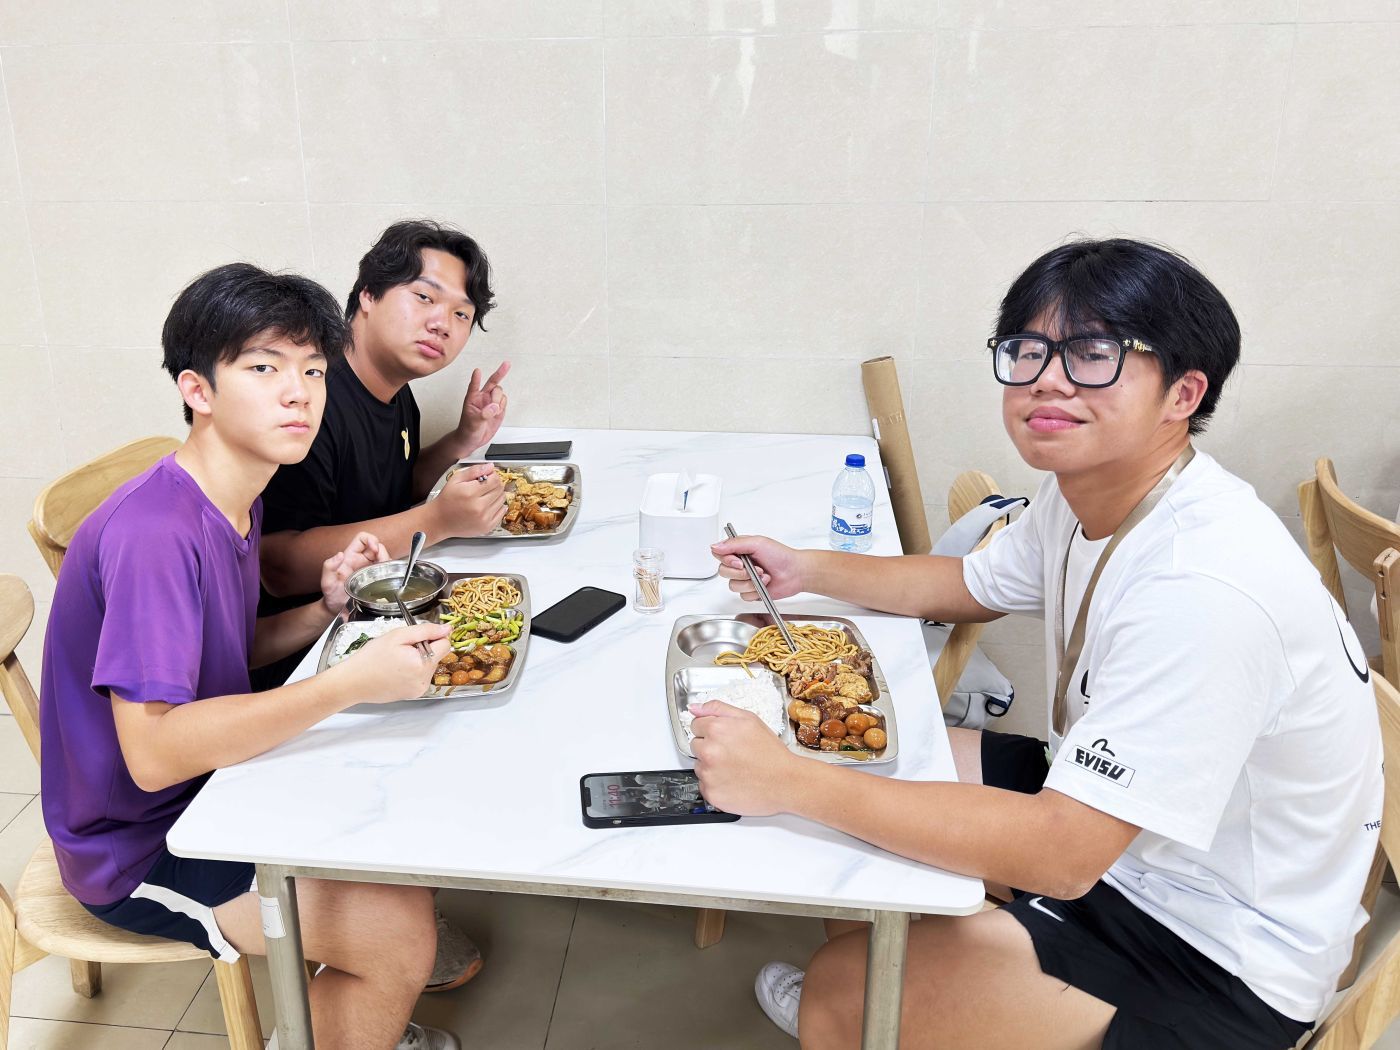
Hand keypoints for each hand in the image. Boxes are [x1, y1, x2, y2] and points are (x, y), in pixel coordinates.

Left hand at [319, 531, 389, 614]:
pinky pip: (387, 570)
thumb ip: (328, 567)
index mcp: (350, 557)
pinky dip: (391, 572)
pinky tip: (387, 579)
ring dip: (387, 563)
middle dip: (382, 552)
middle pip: (377, 547)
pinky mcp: (377, 578)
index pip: (362, 538)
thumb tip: (339, 555)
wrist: (337, 609)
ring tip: (384, 573)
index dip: (370, 539)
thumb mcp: (326, 582)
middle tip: (382, 563)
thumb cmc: (331, 595)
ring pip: (384, 558)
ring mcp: (370, 569)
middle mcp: (362, 561)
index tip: (374, 549)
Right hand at [337, 623, 451, 705]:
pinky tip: (396, 670)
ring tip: (397, 660)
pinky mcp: (413, 695)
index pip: (445, 645)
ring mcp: (420, 690)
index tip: (417, 637)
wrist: (353, 681)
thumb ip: (425, 631)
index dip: (433, 637)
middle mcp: (425, 680)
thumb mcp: (398, 636)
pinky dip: (413, 671)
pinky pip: (421, 677)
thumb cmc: (371, 657)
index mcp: (423, 664)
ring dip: (418, 660)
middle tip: (401, 650)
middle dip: (423, 649)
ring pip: (429, 666)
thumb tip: (447, 629)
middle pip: (436, 656)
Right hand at [429, 462, 507, 537]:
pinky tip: (489, 505)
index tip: (488, 476)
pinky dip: (498, 507)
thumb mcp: (455, 479)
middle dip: (495, 484)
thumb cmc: (446, 500)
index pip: (494, 480)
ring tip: (484, 496)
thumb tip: (490, 467)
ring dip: (496, 495)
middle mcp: (478, 507)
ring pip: (502, 500)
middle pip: (500, 489)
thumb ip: (474, 471)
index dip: (493, 475)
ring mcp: (484, 518)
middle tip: (485, 485)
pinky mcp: (487, 527)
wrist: (440, 520)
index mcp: (470, 493)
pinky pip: (502, 513)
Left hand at [455, 361, 509, 454]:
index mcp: (472, 398)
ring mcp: (491, 403)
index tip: (477, 371)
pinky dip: (503, 406)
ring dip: (499, 400)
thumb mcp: (473, 422)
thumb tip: (494, 407)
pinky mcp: (498, 409)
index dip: (476, 378)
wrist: (473, 439)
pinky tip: (497, 412)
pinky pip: (504, 402)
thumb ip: (484, 414)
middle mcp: (482, 398)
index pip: (474, 385)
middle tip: (504, 372)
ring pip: (500, 392)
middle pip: (493, 382)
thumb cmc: (468, 429)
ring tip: (493, 411)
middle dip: (499, 377)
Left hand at [689, 701, 799, 816]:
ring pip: (699, 766)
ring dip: (712, 767)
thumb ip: (718, 709)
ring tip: (735, 769)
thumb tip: (694, 708)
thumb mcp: (749, 719)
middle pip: (695, 746)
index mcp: (716, 729)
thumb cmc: (770, 752)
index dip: (710, 730)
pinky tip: (733, 782)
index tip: (723, 738)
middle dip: (710, 748)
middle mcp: (708, 751)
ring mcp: (708, 774)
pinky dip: (715, 785)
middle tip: (732, 754)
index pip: (695, 725)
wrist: (785, 782)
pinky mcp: (711, 794)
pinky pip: (704, 786)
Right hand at [710, 535, 806, 600]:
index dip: (727, 560)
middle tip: (756, 569)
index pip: (719, 555)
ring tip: (763, 576)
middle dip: (740, 573)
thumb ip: (734, 544)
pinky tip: (765, 585)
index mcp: (739, 550)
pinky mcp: (751, 592)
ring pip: (733, 586)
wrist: (796, 573)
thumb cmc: (781, 556)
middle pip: (723, 572)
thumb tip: (715, 546)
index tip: (740, 562)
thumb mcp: (757, 543)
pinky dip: (755, 591)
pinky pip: (743, 596)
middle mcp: (740, 564)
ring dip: (750, 583)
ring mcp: (745, 579)